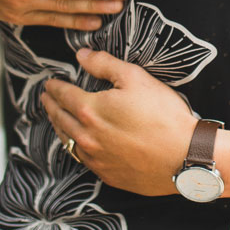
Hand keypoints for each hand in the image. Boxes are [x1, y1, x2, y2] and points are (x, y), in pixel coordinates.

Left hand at [42, 50, 196, 195]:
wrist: (183, 156)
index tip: (49, 83)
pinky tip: (78, 143)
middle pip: (60, 118)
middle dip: (51, 105)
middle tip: (46, 98)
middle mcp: (86, 136)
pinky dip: (75, 147)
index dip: (54, 87)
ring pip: (67, 141)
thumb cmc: (163, 115)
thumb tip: (81, 55)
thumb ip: (105, 64)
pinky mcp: (107, 174)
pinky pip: (82, 159)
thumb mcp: (136, 78)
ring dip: (58, 126)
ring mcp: (95, 158)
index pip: (63, 95)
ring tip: (56, 118)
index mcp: (90, 110)